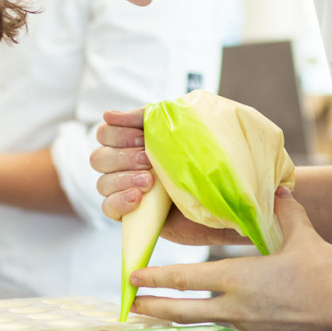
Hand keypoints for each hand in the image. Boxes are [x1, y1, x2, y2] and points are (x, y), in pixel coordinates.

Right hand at [91, 108, 243, 247]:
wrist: (232, 199)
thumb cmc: (214, 161)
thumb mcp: (187, 129)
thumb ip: (152, 117)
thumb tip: (110, 114)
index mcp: (139, 141)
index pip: (106, 132)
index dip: (117, 133)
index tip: (143, 137)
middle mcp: (130, 165)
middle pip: (99, 156)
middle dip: (121, 156)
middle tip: (148, 160)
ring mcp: (130, 190)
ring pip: (102, 182)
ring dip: (122, 178)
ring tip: (149, 182)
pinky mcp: (135, 216)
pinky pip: (109, 208)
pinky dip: (119, 201)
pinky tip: (138, 199)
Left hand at [130, 189, 331, 330]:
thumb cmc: (328, 276)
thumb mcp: (305, 238)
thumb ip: (288, 214)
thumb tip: (280, 192)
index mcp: (239, 281)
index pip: (186, 279)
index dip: (156, 277)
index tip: (133, 276)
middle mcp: (237, 309)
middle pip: (184, 312)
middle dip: (154, 307)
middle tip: (131, 305)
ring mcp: (251, 329)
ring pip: (207, 323)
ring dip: (184, 318)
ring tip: (166, 314)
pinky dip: (221, 325)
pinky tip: (224, 321)